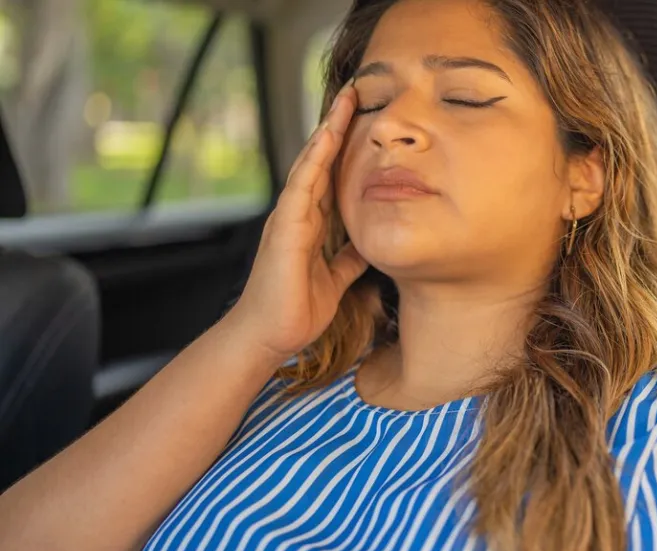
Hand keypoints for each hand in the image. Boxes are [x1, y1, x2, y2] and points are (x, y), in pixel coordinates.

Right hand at [225, 83, 366, 361]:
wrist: (271, 335)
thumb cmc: (297, 309)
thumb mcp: (336, 278)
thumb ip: (348, 258)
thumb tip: (369, 245)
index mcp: (310, 223)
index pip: (331, 174)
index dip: (346, 147)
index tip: (364, 118)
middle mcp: (298, 213)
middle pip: (320, 160)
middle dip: (337, 126)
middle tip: (355, 92)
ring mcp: (289, 217)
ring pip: (310, 164)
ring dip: (327, 132)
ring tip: (344, 102)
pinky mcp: (284, 228)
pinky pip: (301, 186)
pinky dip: (314, 160)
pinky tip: (327, 138)